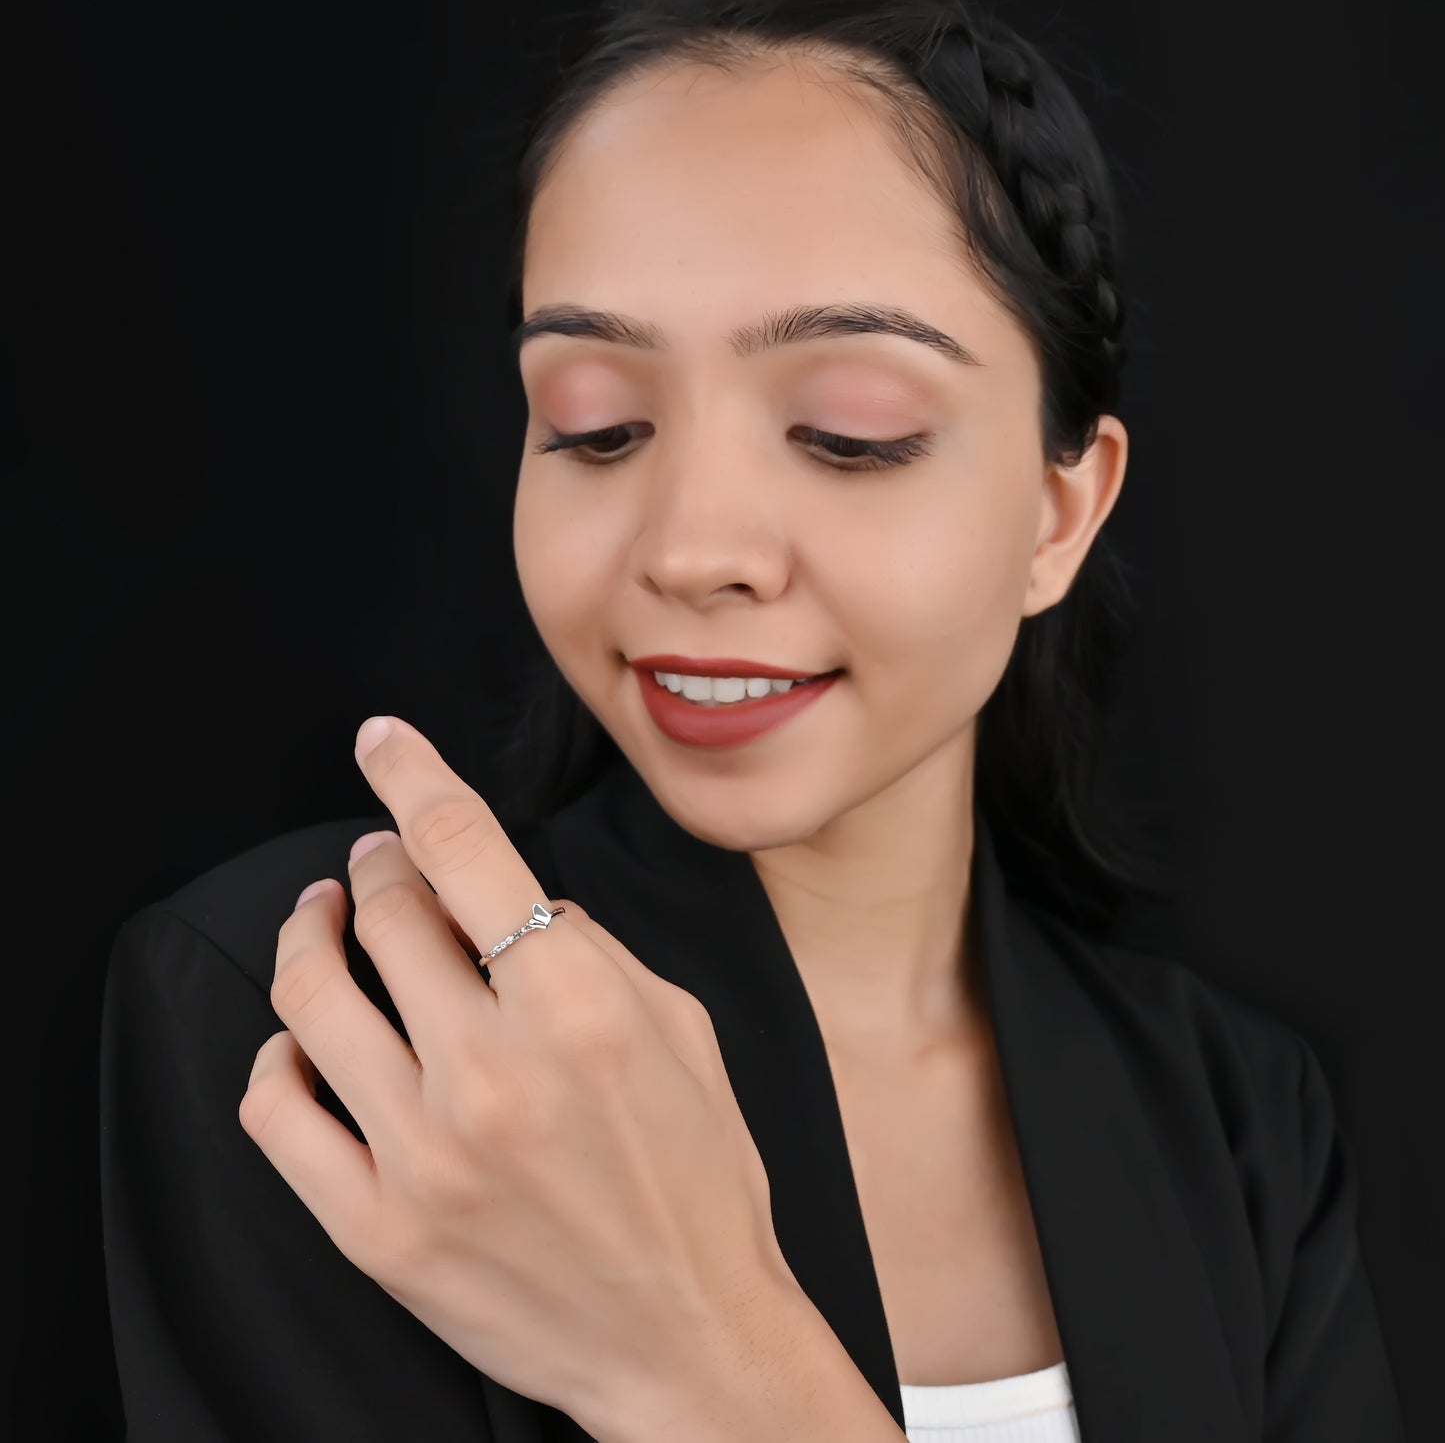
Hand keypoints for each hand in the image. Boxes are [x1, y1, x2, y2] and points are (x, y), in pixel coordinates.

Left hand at [239, 715, 800, 1434]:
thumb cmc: (699, 1178)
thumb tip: (515, 902)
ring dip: (306, 934)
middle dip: (374, 866)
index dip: (411, 775)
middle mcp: (492, 1070)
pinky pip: (277, 1113)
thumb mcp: (684, 1031)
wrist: (688, 1336)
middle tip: (374, 862)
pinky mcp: (377, 1230)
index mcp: (577, 1006)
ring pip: (313, 998)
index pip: (465, 848)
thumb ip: (597, 948)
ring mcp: (424, 1153)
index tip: (380, 741)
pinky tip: (298, 1040)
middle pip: (385, 913)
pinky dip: (276, 1056)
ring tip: (316, 918)